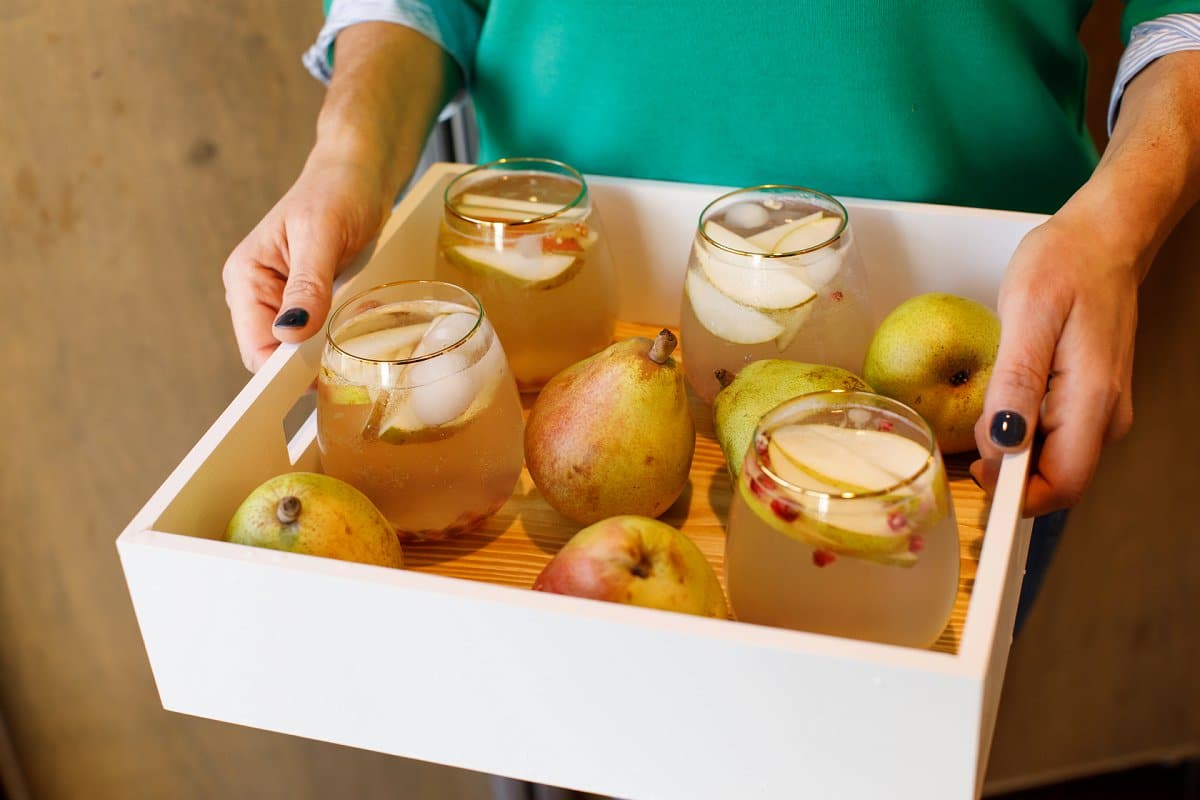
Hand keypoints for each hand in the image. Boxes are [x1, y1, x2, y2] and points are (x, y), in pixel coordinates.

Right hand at [222, 148, 392, 371]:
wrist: (359, 171)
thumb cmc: (338, 191)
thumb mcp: (323, 235)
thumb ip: (307, 285)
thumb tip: (290, 333)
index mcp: (246, 277)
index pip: (256, 349)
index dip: (286, 372)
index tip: (325, 373)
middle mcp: (256, 291)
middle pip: (275, 356)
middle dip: (309, 361)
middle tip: (350, 347)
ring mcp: (280, 297)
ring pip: (297, 349)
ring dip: (325, 348)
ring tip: (356, 326)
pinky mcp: (305, 297)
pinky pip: (315, 333)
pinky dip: (335, 334)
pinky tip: (356, 320)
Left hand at [971, 207, 1138, 515]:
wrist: (1101, 238)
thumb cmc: (1064, 266)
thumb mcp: (1028, 315)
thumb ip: (1017, 383)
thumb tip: (1004, 443)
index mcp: (1093, 401)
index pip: (1063, 485)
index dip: (1016, 498)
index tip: (974, 477)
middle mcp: (1104, 417)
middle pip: (1054, 479)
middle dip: (1007, 475)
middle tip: (965, 432)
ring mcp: (1099, 410)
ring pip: (1050, 460)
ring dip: (1010, 454)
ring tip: (980, 410)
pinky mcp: (1087, 400)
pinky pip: (1051, 436)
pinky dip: (1019, 432)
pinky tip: (998, 402)